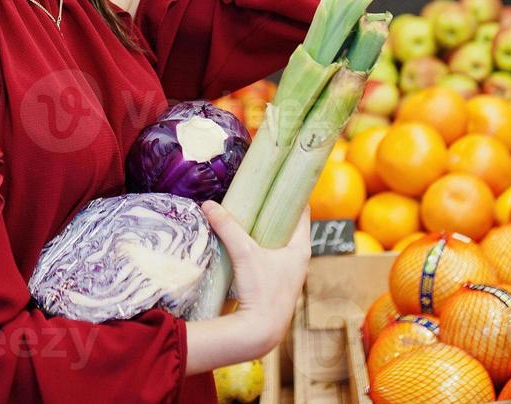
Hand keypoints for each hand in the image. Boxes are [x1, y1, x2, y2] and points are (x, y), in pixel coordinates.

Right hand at [201, 200, 310, 355]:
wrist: (260, 332)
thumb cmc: (261, 291)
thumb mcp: (244, 254)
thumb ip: (227, 227)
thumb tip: (208, 204)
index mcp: (301, 248)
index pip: (302, 211)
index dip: (292, 193)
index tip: (280, 179)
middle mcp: (299, 259)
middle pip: (289, 226)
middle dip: (273, 210)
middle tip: (256, 193)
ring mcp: (288, 273)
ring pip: (278, 242)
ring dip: (265, 230)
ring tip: (247, 214)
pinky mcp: (275, 283)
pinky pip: (270, 256)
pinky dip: (259, 246)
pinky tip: (243, 243)